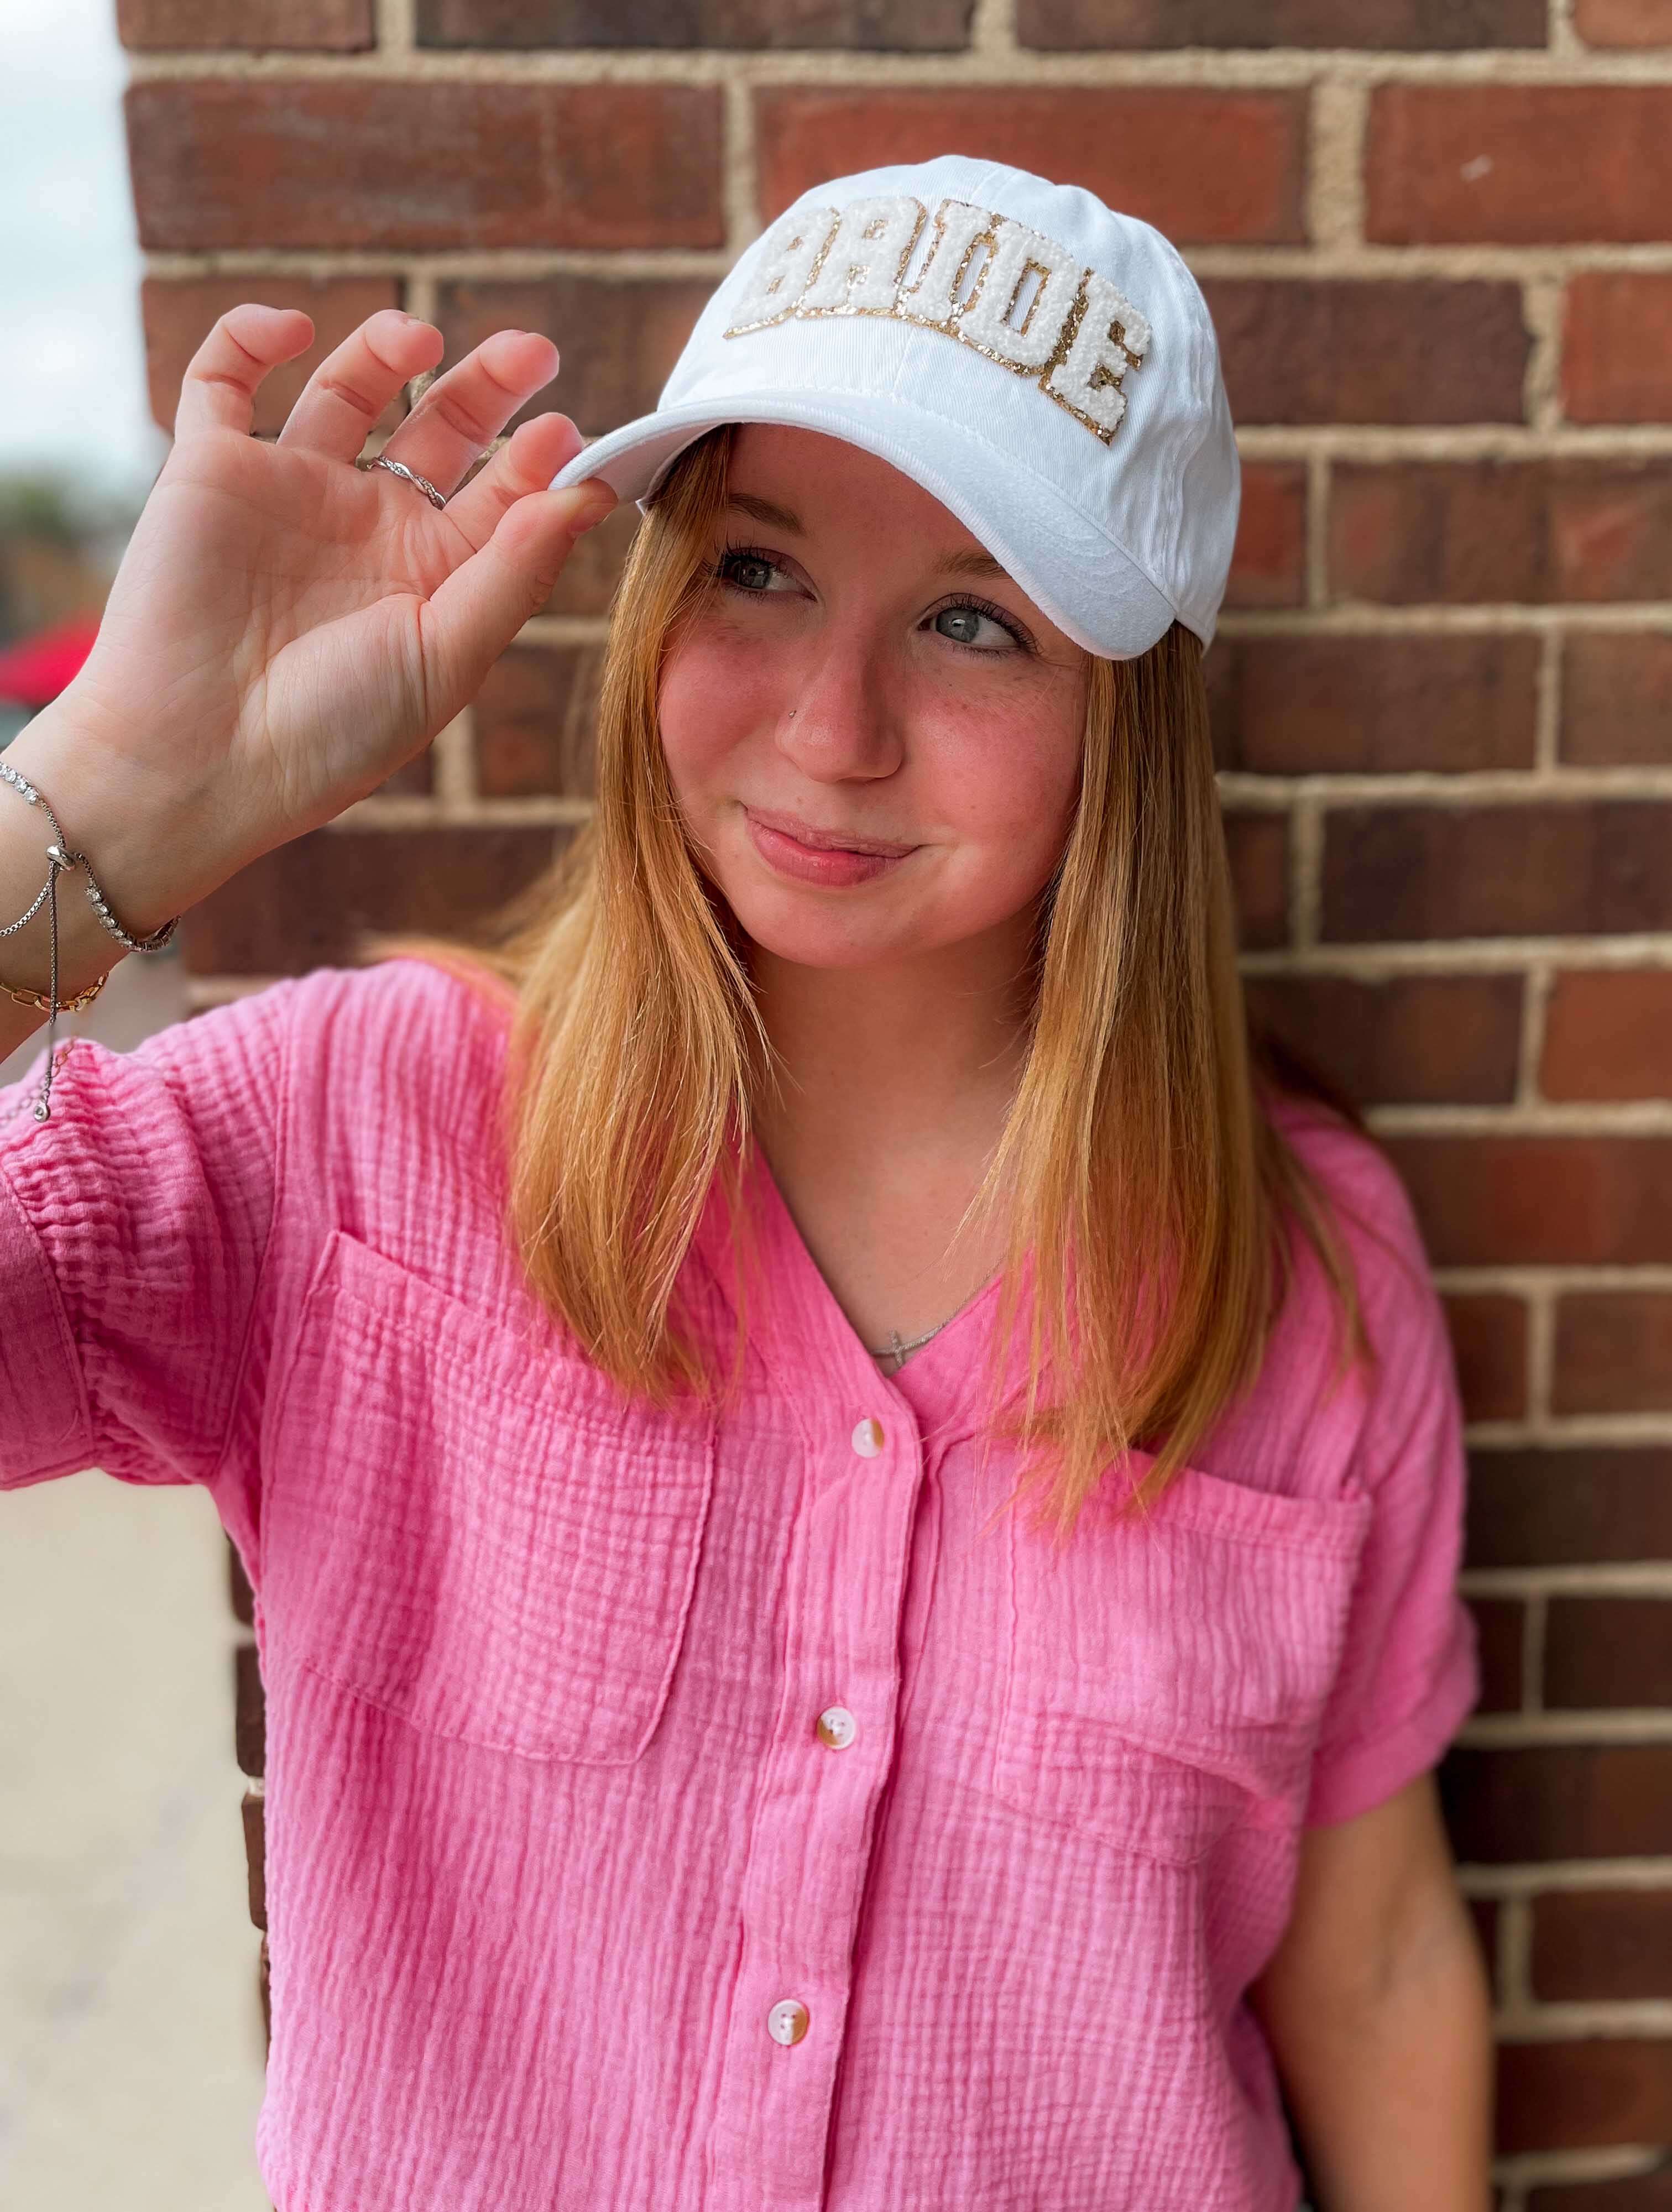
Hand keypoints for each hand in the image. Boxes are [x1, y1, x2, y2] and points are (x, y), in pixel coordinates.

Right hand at [44, 304, 613, 911]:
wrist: (199, 758)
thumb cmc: (332, 730)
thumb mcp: (446, 656)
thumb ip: (515, 572)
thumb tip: (588, 493)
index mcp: (431, 575)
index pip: (501, 495)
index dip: (539, 458)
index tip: (568, 434)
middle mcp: (367, 526)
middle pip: (440, 428)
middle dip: (487, 385)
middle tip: (534, 351)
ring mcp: (290, 490)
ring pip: (347, 387)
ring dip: (386, 347)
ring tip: (423, 335)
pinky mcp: (210, 468)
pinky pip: (223, 378)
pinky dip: (249, 336)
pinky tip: (292, 330)